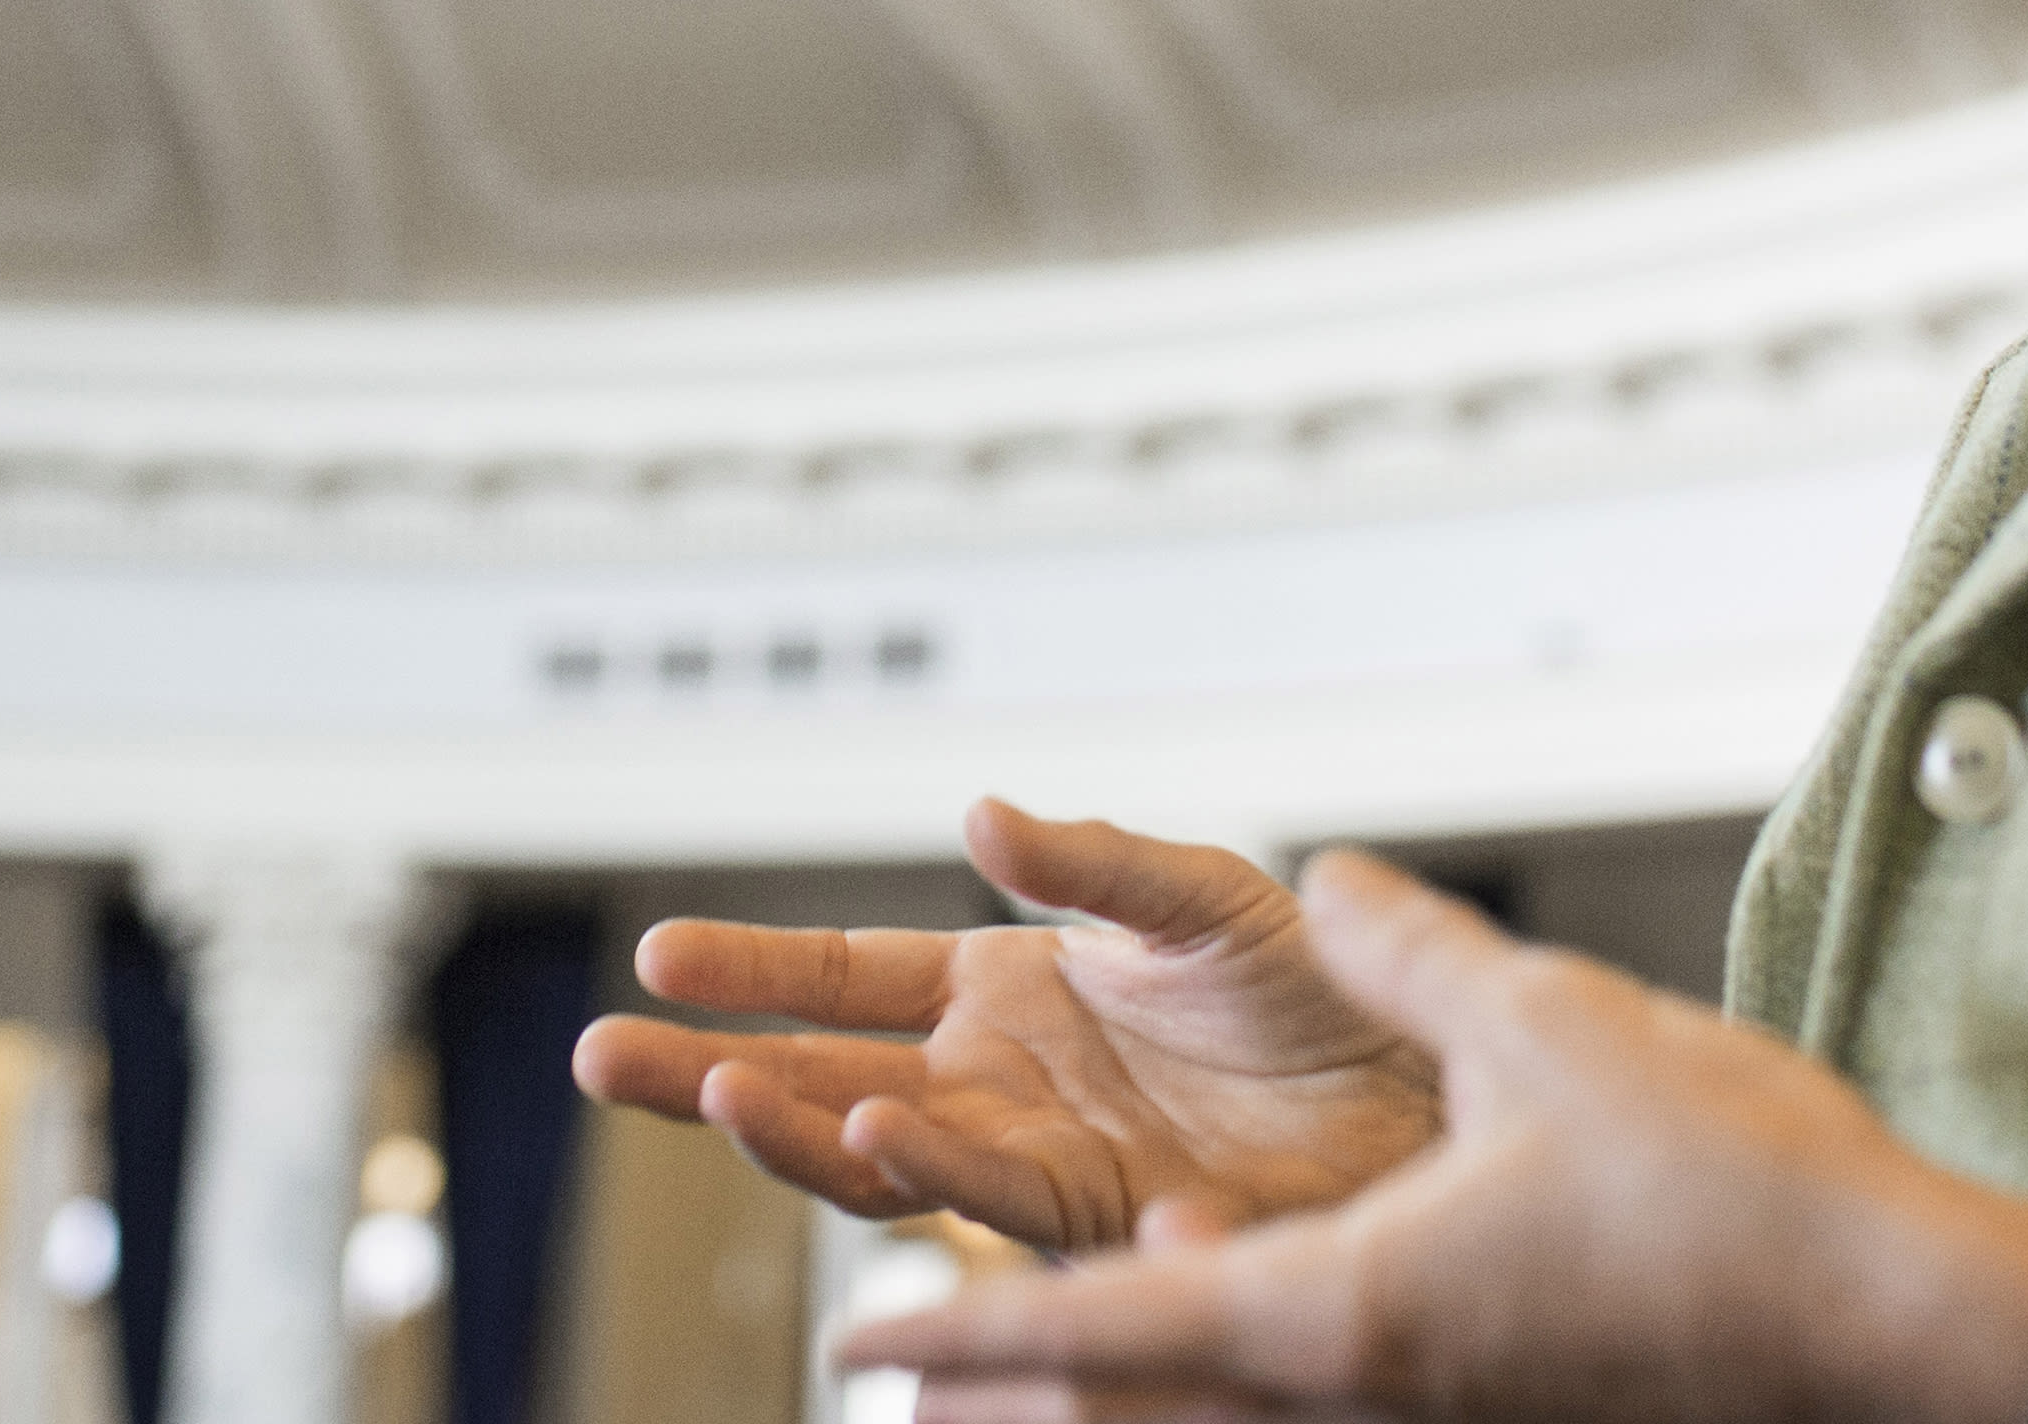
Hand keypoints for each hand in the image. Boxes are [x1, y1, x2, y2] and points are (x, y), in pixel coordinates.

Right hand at [571, 799, 1445, 1250]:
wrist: (1422, 1094)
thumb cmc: (1330, 996)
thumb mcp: (1205, 899)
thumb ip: (1093, 861)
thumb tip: (981, 815)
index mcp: (1010, 987)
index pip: (846, 978)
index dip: (753, 969)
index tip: (656, 960)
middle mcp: (1000, 1076)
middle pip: (822, 1076)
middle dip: (708, 1070)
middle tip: (604, 1058)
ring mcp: (1036, 1151)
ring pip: (879, 1150)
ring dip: (793, 1127)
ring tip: (718, 1091)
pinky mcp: (1095, 1212)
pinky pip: (990, 1193)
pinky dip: (931, 1165)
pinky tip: (882, 1131)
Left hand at [838, 851, 2027, 1423]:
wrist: (1902, 1332)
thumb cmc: (1739, 1204)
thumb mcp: (1546, 1029)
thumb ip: (1407, 953)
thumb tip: (1330, 884)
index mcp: (1336, 1316)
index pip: (1096, 1324)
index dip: (962, 1332)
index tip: (855, 1342)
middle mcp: (1360, 1392)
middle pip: (1139, 1394)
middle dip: (1017, 1368)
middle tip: (908, 1340)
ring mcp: (1428, 1415)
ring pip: (1229, 1399)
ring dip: (1127, 1356)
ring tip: (1034, 1329)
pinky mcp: (1494, 1407)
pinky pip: (1326, 1395)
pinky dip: (1245, 1353)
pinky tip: (1239, 1275)